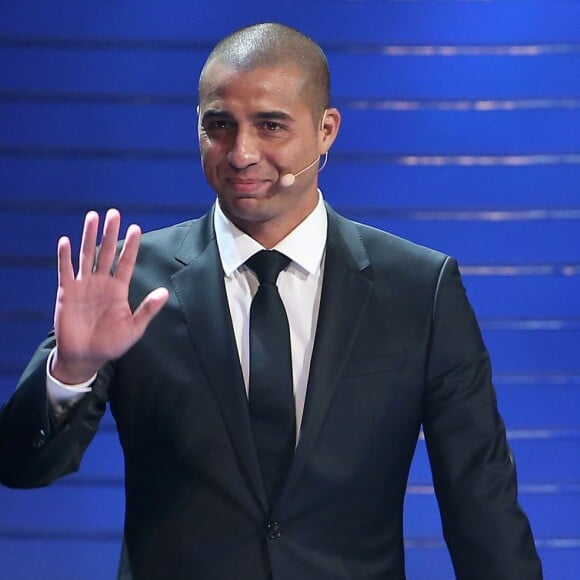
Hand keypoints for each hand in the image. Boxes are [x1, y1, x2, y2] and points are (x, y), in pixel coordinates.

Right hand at [51, 209, 168, 383]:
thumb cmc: (111, 344)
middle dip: (110, 233)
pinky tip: (65, 241)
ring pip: (86, 255)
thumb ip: (147, 309)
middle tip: (114, 213)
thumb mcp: (134, 328)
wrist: (85, 357)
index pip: (126, 262)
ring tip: (92, 216)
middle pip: (107, 252)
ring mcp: (83, 285)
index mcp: (118, 289)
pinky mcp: (66, 292)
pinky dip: (64, 257)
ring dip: (89, 236)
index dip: (131, 246)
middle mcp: (101, 283)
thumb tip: (164, 292)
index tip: (136, 227)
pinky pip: (65, 271)